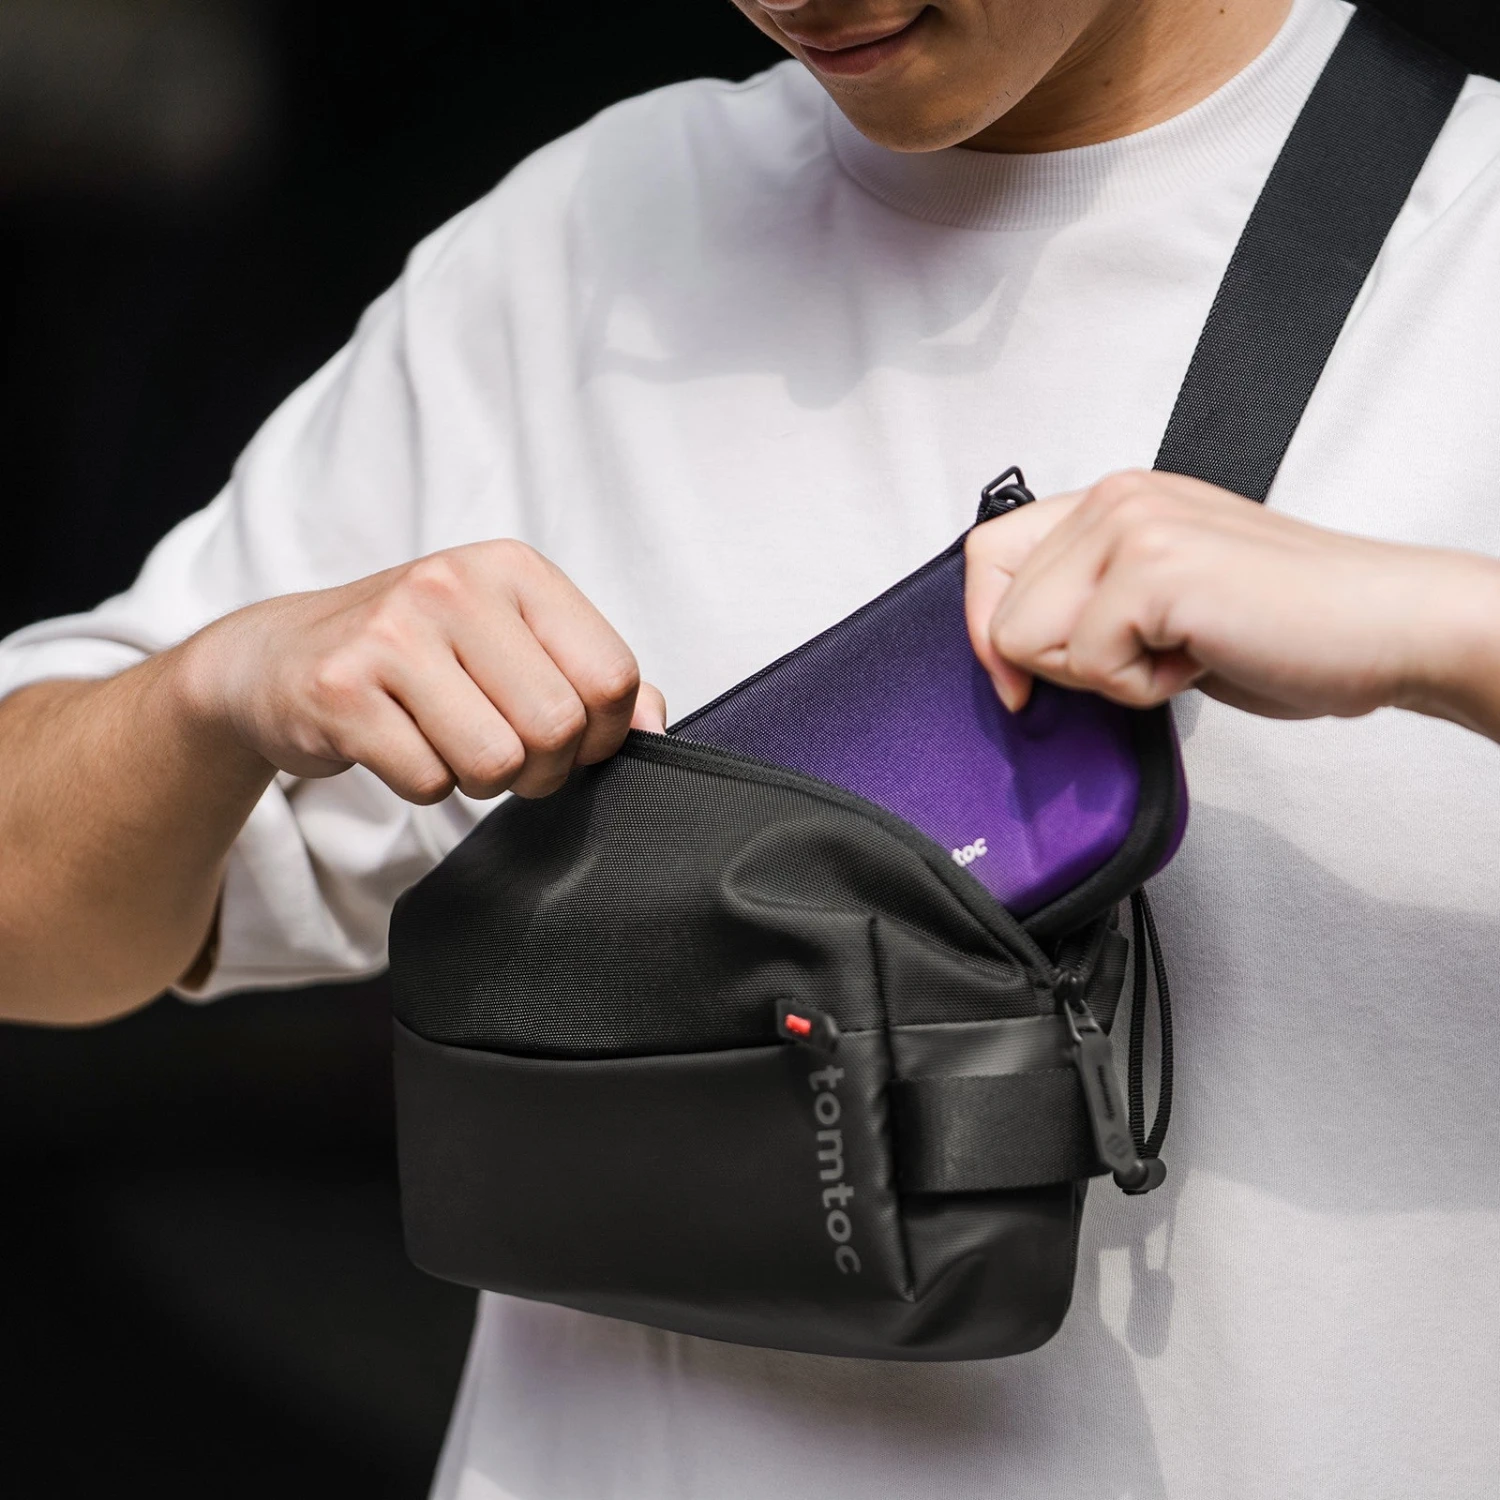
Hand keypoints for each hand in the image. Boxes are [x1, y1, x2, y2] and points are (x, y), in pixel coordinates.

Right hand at [179, 540, 665, 803]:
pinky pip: (429, 781)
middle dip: (542, 769)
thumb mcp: (510, 641)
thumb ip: (591, 678)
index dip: (603, 735)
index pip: (612, 677)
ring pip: (497, 763)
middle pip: (557, 728)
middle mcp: (454, 586)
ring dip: (482, 780)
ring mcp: (392, 634)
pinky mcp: (340, 691)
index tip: (570, 739)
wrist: (276, 658)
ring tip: (448, 742)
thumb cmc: (414, 655)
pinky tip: (399, 744)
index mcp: (513, 569)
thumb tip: (655, 727)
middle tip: (506, 755)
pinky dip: (424, 784)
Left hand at [964, 469, 1499, 728]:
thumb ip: (1088, 602)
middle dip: (1059, 666)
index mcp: (1115, 502)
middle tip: (1142, 659)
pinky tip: (1199, 657)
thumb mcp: (1160, 602)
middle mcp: (1117, 500)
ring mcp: (1133, 527)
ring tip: (1178, 651)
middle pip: (997, 612)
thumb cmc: (1286, 623)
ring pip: (1027, 641)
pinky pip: (1086, 664)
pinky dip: (1141, 688)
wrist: (1381, 629)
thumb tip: (1010, 653)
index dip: (984, 627)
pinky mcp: (1153, 570)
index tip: (1016, 681)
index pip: (987, 554)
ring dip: (1102, 676)